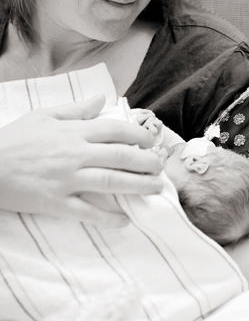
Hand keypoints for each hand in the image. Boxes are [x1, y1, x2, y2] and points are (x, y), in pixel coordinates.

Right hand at [0, 95, 163, 226]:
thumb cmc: (15, 139)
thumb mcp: (44, 116)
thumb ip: (76, 110)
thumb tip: (101, 100)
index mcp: (74, 132)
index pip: (115, 130)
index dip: (139, 135)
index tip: (152, 141)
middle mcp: (75, 154)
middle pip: (120, 156)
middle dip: (146, 162)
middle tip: (161, 167)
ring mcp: (67, 180)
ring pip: (111, 182)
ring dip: (137, 186)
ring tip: (155, 188)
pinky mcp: (56, 202)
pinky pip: (87, 212)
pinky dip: (107, 218)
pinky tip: (124, 221)